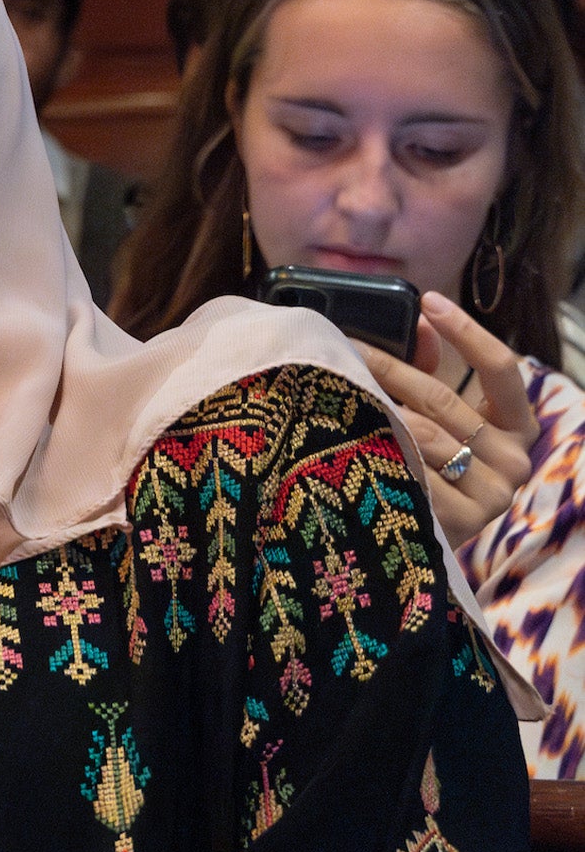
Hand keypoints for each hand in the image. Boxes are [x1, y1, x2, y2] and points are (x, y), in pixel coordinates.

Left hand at [352, 292, 537, 550]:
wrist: (419, 550)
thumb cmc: (432, 474)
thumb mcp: (440, 423)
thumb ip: (433, 376)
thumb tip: (419, 323)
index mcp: (519, 429)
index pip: (502, 370)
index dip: (467, 332)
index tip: (429, 301)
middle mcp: (515, 461)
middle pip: (441, 401)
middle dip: (387, 368)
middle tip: (343, 345)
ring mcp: (493, 495)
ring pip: (420, 434)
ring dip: (373, 409)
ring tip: (332, 387)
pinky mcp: (463, 522)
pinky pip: (408, 472)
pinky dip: (374, 452)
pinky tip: (342, 439)